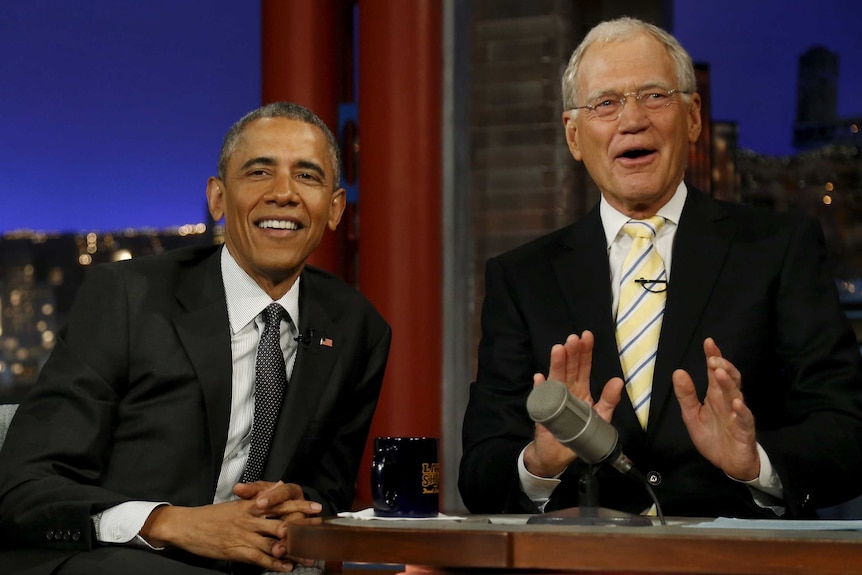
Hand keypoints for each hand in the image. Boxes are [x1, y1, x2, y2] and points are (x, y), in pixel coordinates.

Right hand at [139, 481, 321, 571]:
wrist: (187, 525)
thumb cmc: (212, 515)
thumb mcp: (238, 502)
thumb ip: (260, 496)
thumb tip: (281, 484)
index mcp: (251, 505)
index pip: (280, 503)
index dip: (299, 505)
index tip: (316, 507)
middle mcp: (251, 519)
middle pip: (283, 522)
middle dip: (303, 528)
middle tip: (321, 532)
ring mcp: (244, 535)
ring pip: (274, 542)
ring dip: (293, 551)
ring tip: (310, 556)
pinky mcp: (237, 550)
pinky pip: (259, 558)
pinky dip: (274, 563)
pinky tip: (286, 567)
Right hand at [524, 331, 623, 476]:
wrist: (558, 455)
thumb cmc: (579, 435)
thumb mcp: (600, 417)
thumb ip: (609, 400)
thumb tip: (618, 380)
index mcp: (580, 390)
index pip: (583, 368)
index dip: (585, 353)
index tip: (586, 336)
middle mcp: (566, 391)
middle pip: (569, 370)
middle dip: (571, 354)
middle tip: (573, 339)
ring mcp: (553, 401)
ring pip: (556, 379)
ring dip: (556, 365)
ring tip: (558, 350)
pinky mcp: (543, 414)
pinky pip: (540, 399)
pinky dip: (540, 388)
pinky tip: (539, 377)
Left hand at [672, 338, 759, 480]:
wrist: (728, 464)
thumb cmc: (712, 436)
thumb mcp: (692, 415)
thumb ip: (686, 395)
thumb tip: (678, 372)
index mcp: (715, 396)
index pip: (715, 372)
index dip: (713, 357)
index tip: (708, 342)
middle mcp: (728, 401)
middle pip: (729, 379)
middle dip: (722, 367)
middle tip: (713, 359)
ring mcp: (738, 414)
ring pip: (736, 394)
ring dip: (729, 383)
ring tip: (719, 373)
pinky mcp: (745, 430)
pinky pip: (745, 418)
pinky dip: (742, 410)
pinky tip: (736, 403)